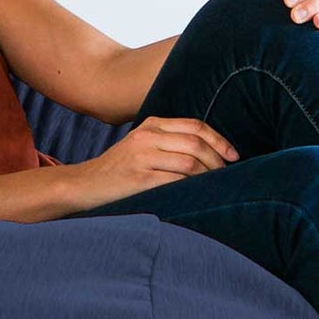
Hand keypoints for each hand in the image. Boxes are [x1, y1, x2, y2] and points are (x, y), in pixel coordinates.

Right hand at [69, 116, 239, 208]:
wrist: (85, 184)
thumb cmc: (119, 168)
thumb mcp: (142, 144)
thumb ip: (168, 141)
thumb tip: (210, 152)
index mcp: (151, 124)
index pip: (195, 126)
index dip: (219, 140)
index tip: (233, 155)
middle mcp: (148, 136)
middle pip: (196, 143)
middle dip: (218, 160)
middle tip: (227, 174)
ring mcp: (142, 157)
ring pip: (190, 163)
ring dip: (209, 176)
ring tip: (215, 185)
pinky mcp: (139, 179)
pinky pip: (176, 181)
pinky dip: (193, 188)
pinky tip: (199, 194)